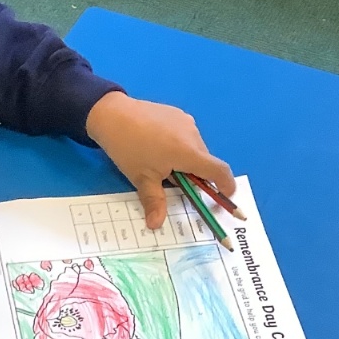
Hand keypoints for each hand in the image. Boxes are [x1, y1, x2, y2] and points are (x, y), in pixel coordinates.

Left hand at [85, 93, 233, 228]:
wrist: (112, 114)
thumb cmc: (128, 148)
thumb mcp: (142, 178)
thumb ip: (154, 202)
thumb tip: (156, 225)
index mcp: (188, 152)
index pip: (219, 171)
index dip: (226, 185)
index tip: (227, 196)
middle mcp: (193, 134)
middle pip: (205, 162)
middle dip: (196, 176)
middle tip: (174, 183)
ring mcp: (186, 121)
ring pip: (195, 148)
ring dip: (187, 161)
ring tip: (161, 163)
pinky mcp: (177, 114)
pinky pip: (187, 135)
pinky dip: (180, 146)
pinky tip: (159, 147)